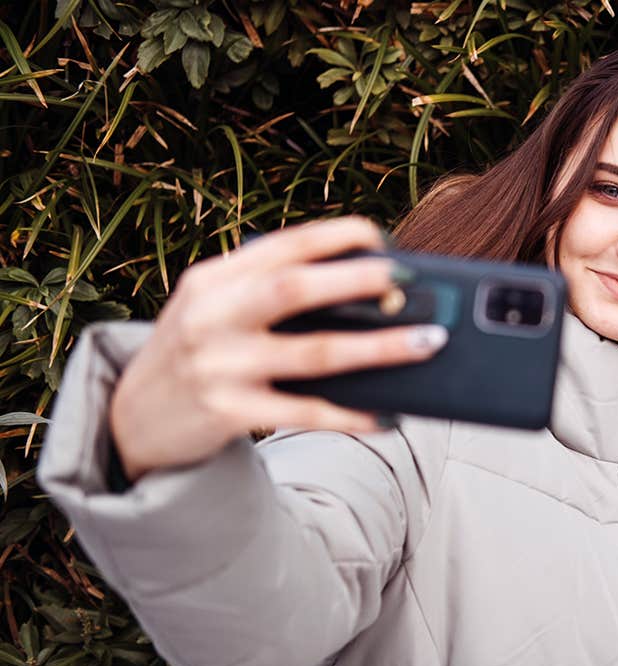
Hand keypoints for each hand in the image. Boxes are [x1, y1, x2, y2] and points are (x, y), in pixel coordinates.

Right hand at [109, 217, 447, 480]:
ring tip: (426, 342)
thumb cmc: (200, 352)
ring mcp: (219, 365)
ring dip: (378, 347)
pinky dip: (350, 415)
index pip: (282, 245)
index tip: (382, 237)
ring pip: (313, 353)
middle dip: (356, 280)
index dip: (336, 236)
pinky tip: (387, 415)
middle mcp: (212, 316)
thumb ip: (271, 293)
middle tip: (409, 279)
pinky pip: (304, 413)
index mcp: (214, 278)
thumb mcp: (217, 309)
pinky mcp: (227, 412)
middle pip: (294, 289)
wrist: (132, 418)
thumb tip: (374, 296)